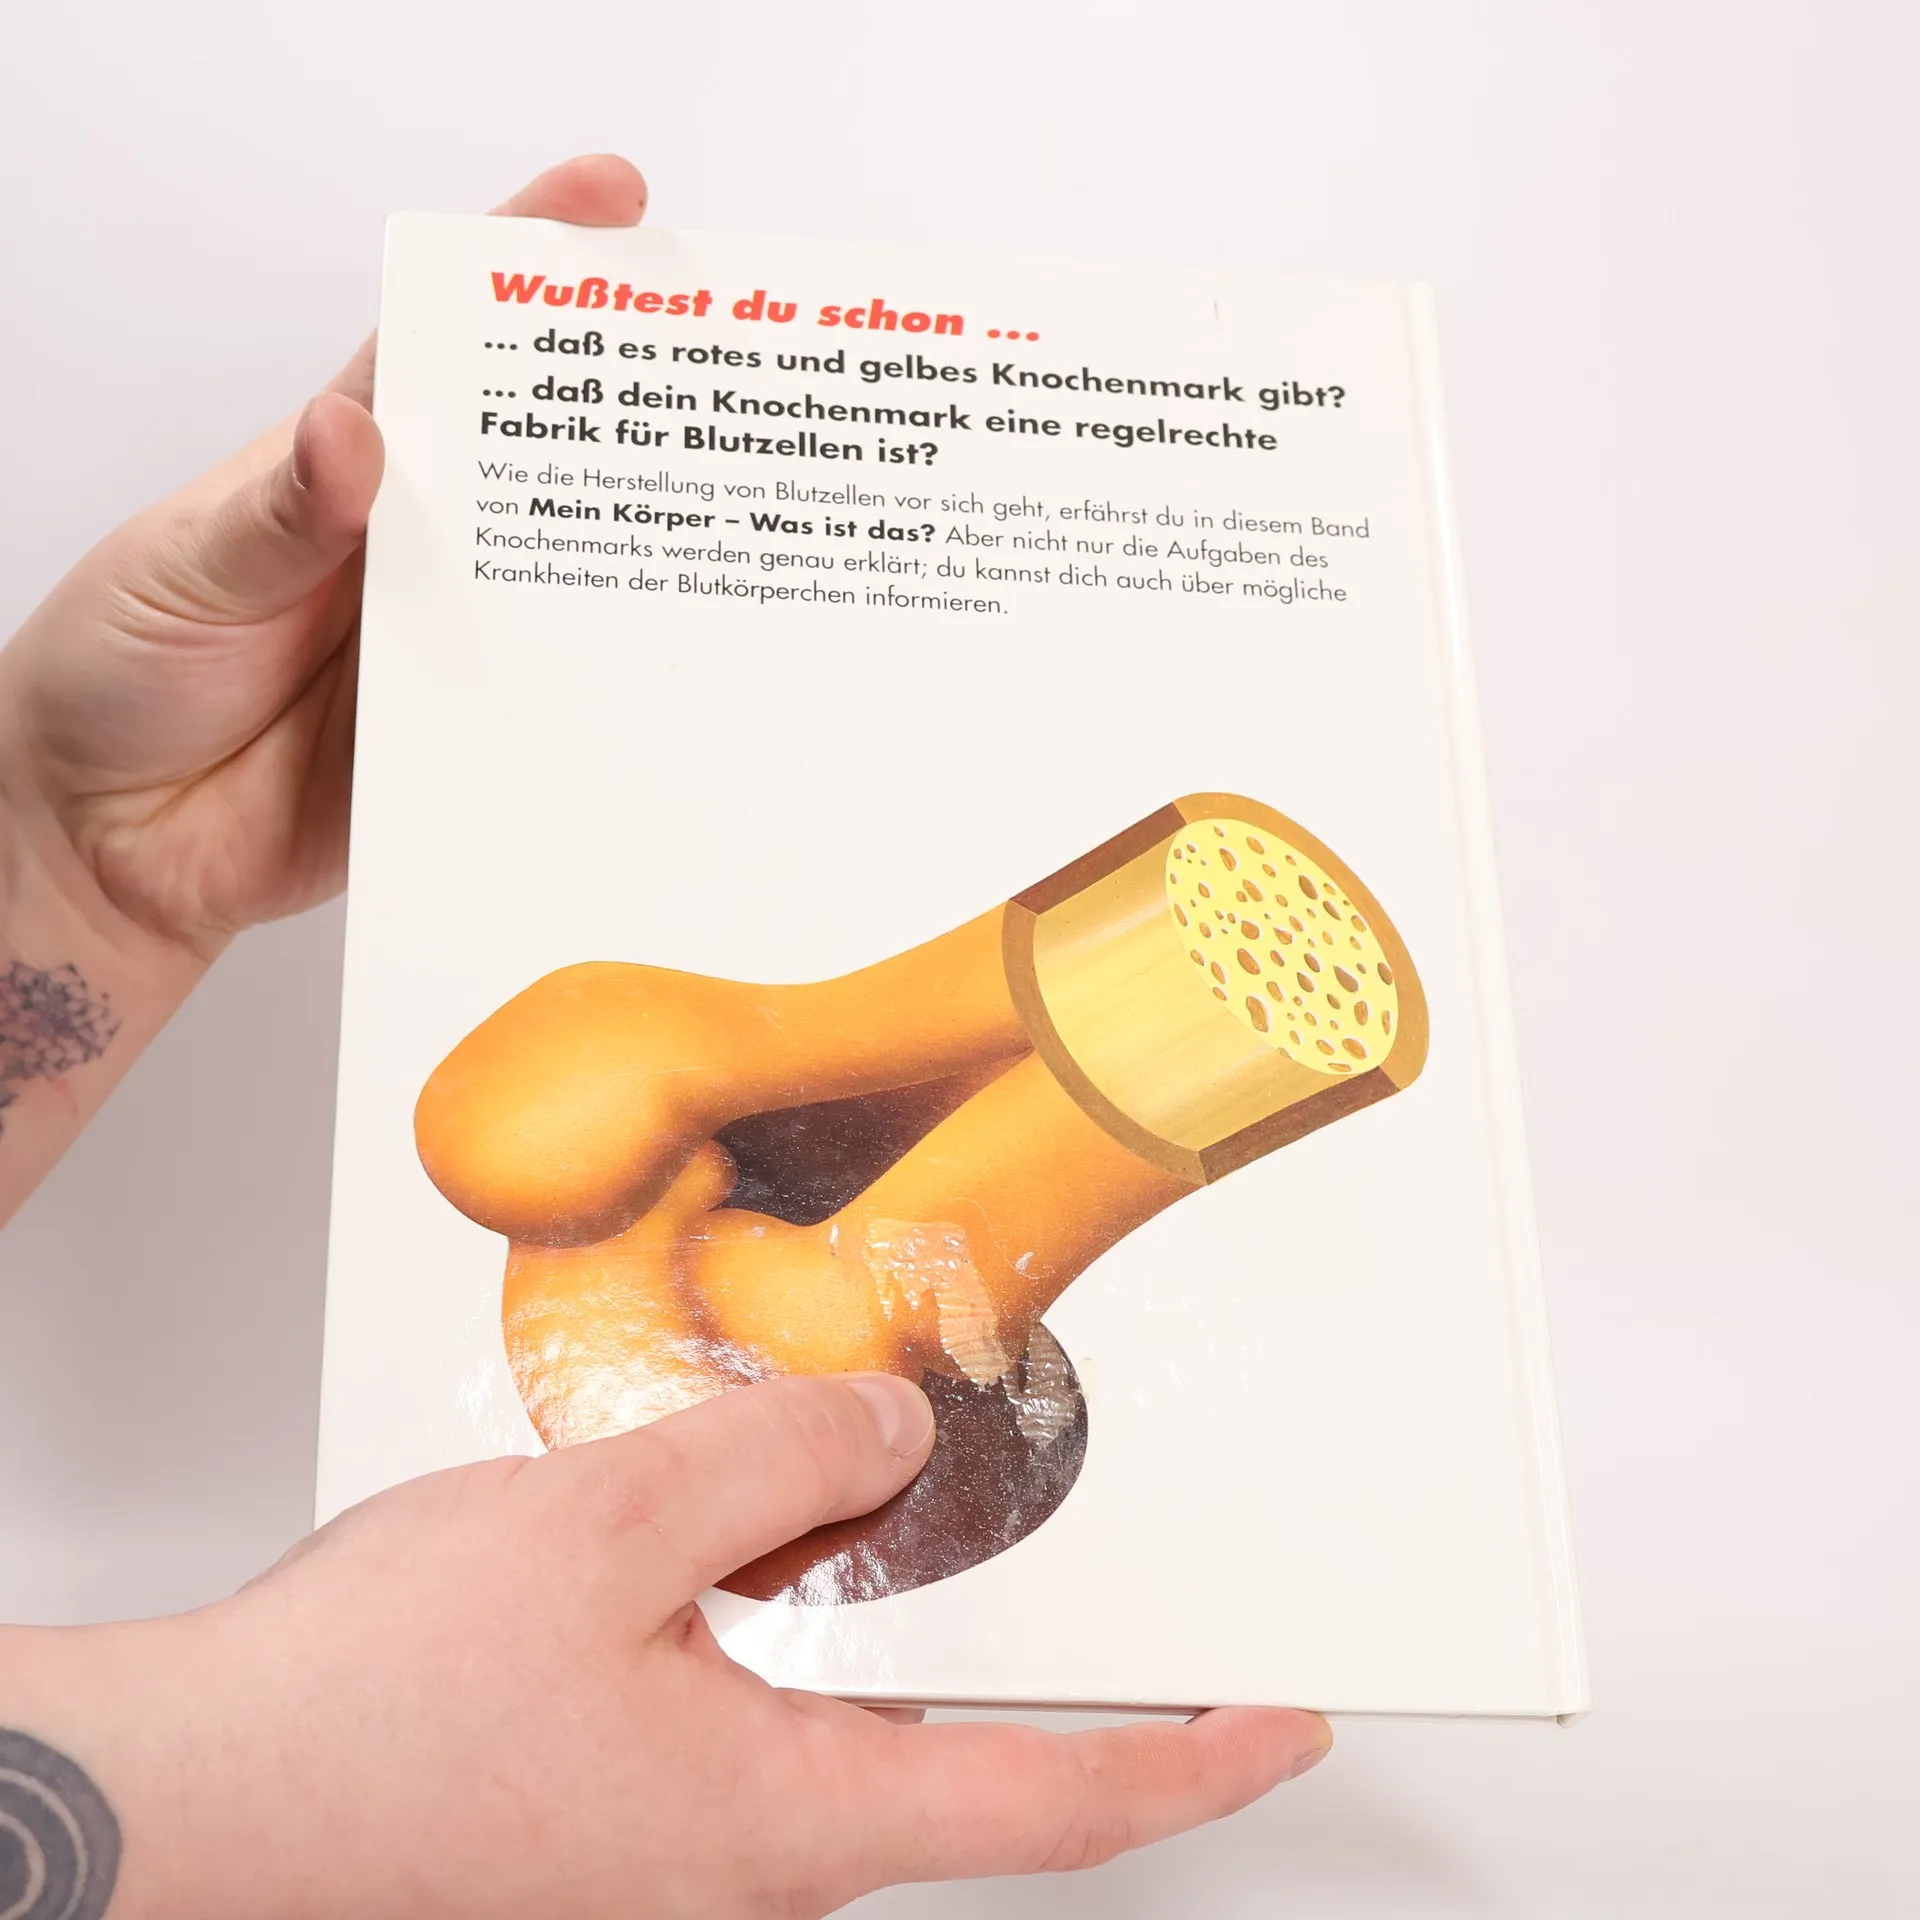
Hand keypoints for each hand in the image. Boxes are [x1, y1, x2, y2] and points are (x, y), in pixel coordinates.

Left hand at [0, 154, 646, 960]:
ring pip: (562, 588)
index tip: (609, 204)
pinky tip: (655, 687)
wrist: (106, 843)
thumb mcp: (184, 572)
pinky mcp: (461, 739)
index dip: (523, 267)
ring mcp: (443, 644)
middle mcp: (410, 548)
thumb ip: (277, 517)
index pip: (442, 349)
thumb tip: (349, 439)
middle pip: (539, 464)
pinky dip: (601, 701)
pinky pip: (547, 711)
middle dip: (632, 413)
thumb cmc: (117, 675)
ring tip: (720, 535)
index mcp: (344, 470)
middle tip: (723, 380)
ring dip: (634, 565)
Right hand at [6, 1376, 1329, 1916]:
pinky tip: (725, 1544)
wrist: (190, 1802)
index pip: (1057, 1807)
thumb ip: (780, 1463)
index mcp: (786, 1818)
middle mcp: (746, 1858)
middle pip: (952, 1760)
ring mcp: (672, 1847)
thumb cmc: (371, 1709)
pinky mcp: (606, 1811)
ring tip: (855, 1501)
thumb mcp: (609, 1530)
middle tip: (1082, 1579)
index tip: (1288, 1732)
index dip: (1197, 1771)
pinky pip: (744, 1710)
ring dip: (875, 1617)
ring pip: (836, 1721)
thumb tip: (890, 1430)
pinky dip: (775, 1620)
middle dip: (1030, 1661)